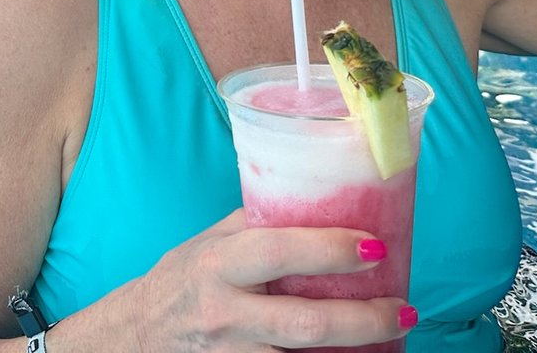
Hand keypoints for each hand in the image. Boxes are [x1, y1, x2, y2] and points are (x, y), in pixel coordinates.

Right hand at [120, 209, 414, 350]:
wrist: (132, 337)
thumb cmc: (180, 281)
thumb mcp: (208, 243)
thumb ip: (256, 226)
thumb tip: (319, 198)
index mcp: (218, 264)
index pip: (279, 251)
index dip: (330, 249)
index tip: (375, 245)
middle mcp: (224, 313)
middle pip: (304, 323)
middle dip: (364, 319)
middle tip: (403, 309)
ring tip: (392, 337)